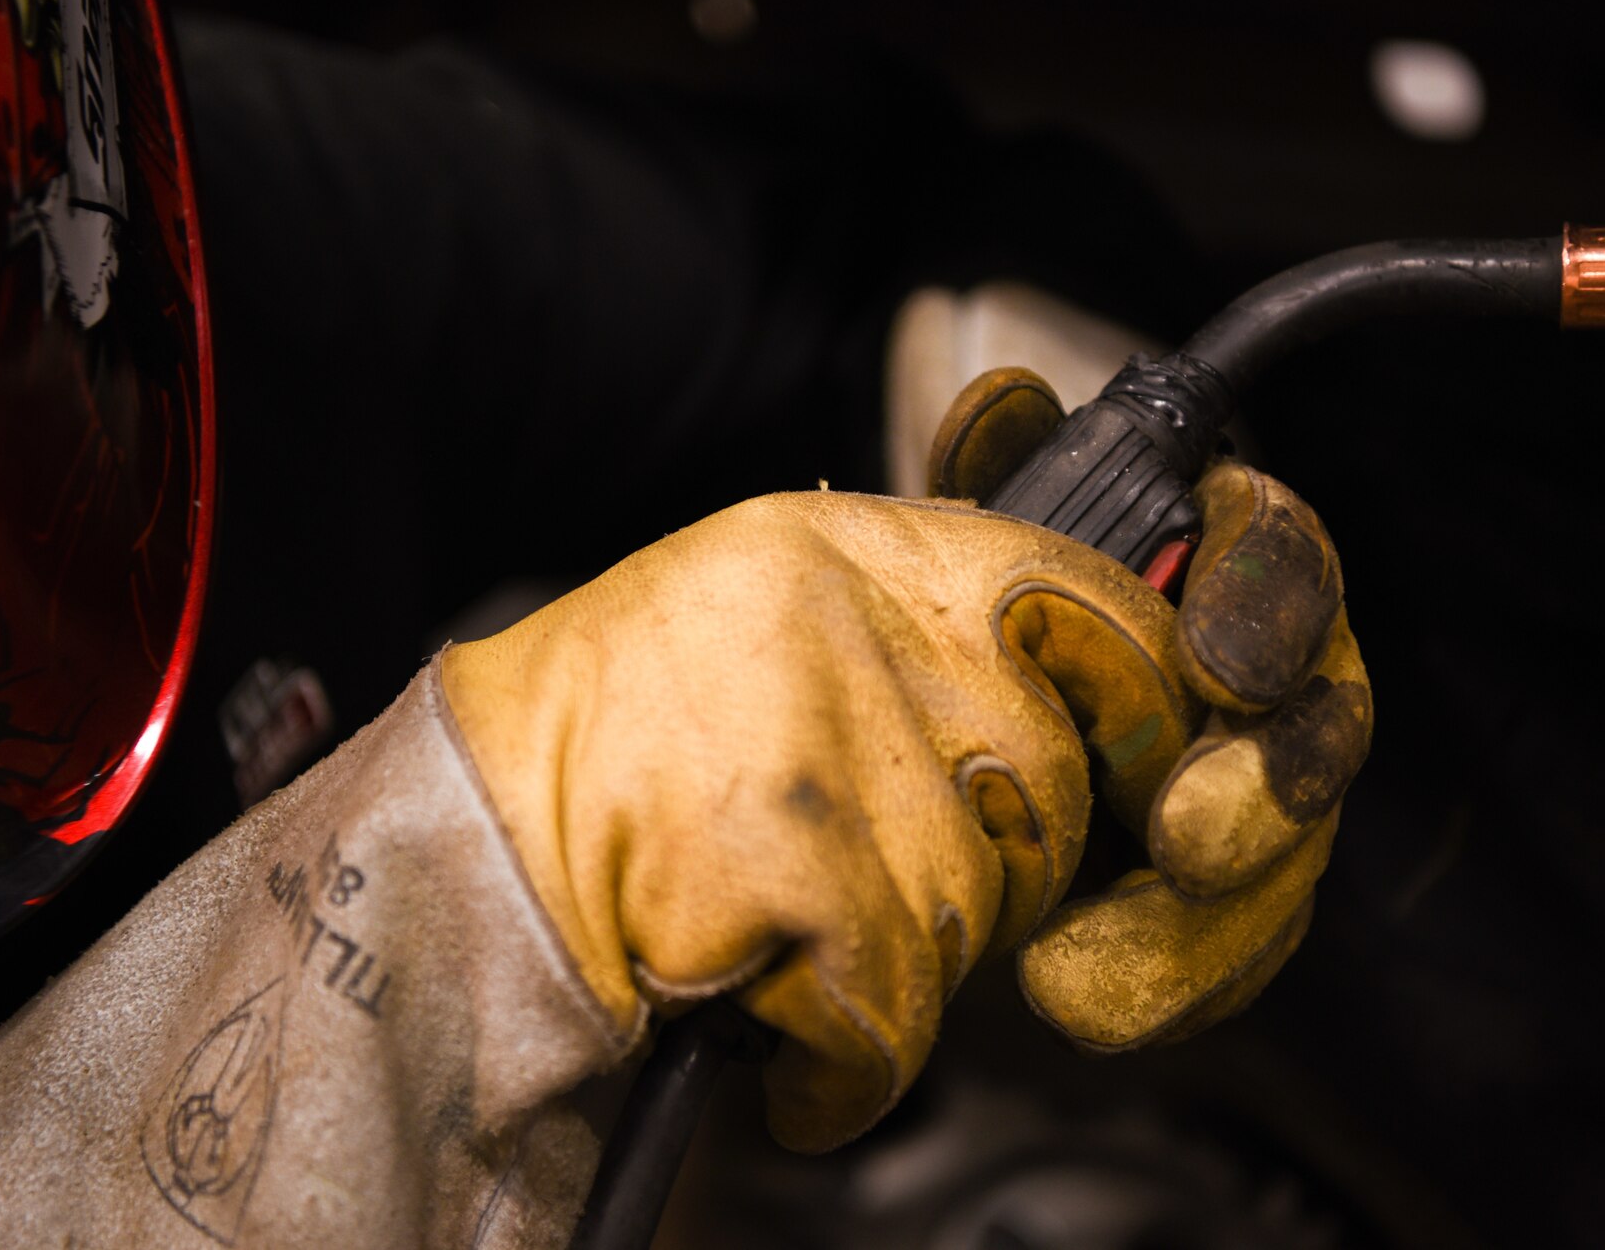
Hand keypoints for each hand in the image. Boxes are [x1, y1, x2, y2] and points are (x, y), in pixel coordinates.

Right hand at [441, 492, 1201, 1151]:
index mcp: (847, 544)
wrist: (460, 857)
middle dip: (998, 858)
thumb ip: (924, 627)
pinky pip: (907, 1013)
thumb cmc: (612, 753)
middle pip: (1049, 777)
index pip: (1091, 592)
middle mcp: (847, 618)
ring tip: (780, 928)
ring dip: (905, 957)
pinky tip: (768, 1029)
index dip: (1142, 693)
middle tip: (882, 870)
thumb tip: (1090, 676)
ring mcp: (829, 744)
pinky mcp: (805, 875)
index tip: (1144, 758)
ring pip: (986, 907)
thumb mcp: (769, 618)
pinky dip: (847, 1060)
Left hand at [929, 366, 1372, 1050]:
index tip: (1221, 661)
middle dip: (1261, 791)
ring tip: (1076, 971)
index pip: (1282, 557)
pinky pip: (1228, 954)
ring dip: (1197, 926)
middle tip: (1184, 840)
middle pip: (1316, 731)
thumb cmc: (978, 623)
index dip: (1268, 600)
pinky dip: (1160, 986)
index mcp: (1218, 566)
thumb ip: (999, 479)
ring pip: (1282, 864)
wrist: (939, 742)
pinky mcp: (1222, 905)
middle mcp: (1262, 684)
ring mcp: (1252, 800)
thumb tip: (1005, 405)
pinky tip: (1080, 1001)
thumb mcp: (975, 546)